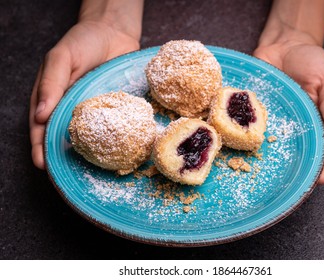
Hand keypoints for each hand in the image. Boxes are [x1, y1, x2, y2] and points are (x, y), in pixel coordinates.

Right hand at [30, 20, 139, 168]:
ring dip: (87, 154)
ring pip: (87, 137)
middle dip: (61, 157)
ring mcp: (92, 111)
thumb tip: (41, 114)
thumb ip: (51, 83)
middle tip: (63, 176)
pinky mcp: (112, 109)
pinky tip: (114, 153)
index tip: (42, 164)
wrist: (114, 32)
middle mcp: (70, 108)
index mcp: (51, 97)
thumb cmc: (83, 41)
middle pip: (63, 137)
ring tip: (88, 173)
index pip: (41, 126)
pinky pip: (110, 127)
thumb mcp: (61, 57)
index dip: (40, 146)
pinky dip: (110, 141)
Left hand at [254, 38, 323, 183]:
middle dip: (291, 172)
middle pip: (294, 155)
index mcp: (317, 124)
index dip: (323, 167)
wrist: (283, 46)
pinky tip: (236, 147)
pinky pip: (246, 127)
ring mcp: (271, 123)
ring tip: (258, 174)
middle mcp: (293, 129)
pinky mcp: (252, 113)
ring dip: (263, 160)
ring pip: (267, 146)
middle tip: (286, 186)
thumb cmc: (311, 61)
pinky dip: (241, 137)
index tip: (319, 180)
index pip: (323, 150)